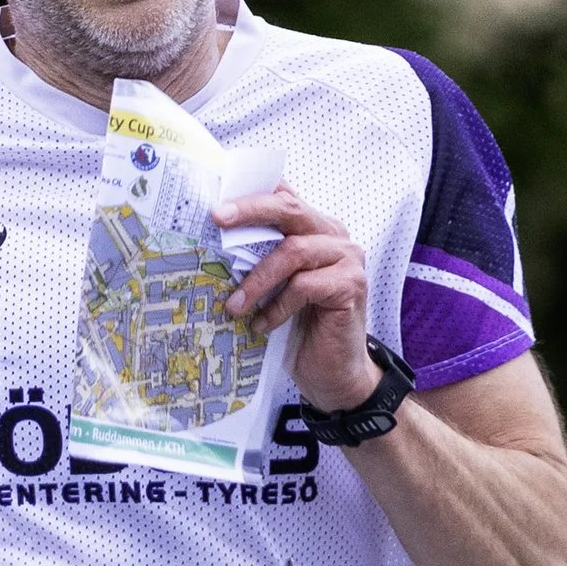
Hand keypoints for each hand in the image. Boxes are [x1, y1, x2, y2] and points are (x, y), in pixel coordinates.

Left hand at [211, 183, 378, 413]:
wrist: (333, 372)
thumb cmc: (300, 328)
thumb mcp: (274, 286)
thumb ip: (261, 256)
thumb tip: (214, 237)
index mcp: (315, 228)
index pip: (284, 196)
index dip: (252, 192)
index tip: (217, 197)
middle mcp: (334, 235)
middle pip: (290, 209)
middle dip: (250, 211)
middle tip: (217, 218)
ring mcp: (348, 259)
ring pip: (293, 251)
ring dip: (257, 279)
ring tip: (234, 305)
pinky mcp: (352, 286)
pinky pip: (304, 286)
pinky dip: (277, 306)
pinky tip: (261, 325)